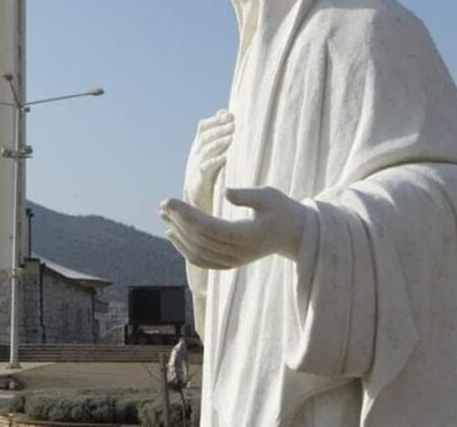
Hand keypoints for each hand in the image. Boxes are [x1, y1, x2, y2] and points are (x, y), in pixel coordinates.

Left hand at [159, 187, 306, 268]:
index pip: (209, 227)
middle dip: (178, 221)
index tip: (169, 201)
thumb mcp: (269, 196)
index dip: (186, 215)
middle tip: (162, 205)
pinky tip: (173, 234)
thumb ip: (248, 195)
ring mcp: (234, 261)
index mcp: (248, 235)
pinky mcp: (231, 263)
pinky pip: (203, 261)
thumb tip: (226, 193)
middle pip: (200, 239)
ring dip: (178, 234)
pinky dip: (185, 250)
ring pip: (198, 252)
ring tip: (164, 216)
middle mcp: (239, 252)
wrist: (294, 234)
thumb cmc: (281, 210)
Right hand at [183, 109, 233, 209]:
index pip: (203, 127)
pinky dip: (215, 162)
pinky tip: (225, 158)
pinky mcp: (199, 179)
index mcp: (198, 145)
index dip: (215, 120)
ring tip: (231, 138)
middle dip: (219, 129)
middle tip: (233, 124)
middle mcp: (195, 153)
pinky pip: (205, 168)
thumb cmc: (207, 171)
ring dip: (218, 143)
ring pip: (205, 151)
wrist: (195, 196)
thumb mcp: (210, 150)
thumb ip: (217, 132)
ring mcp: (195, 165)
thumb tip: (225, 112)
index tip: (230, 115)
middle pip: (204, 136)